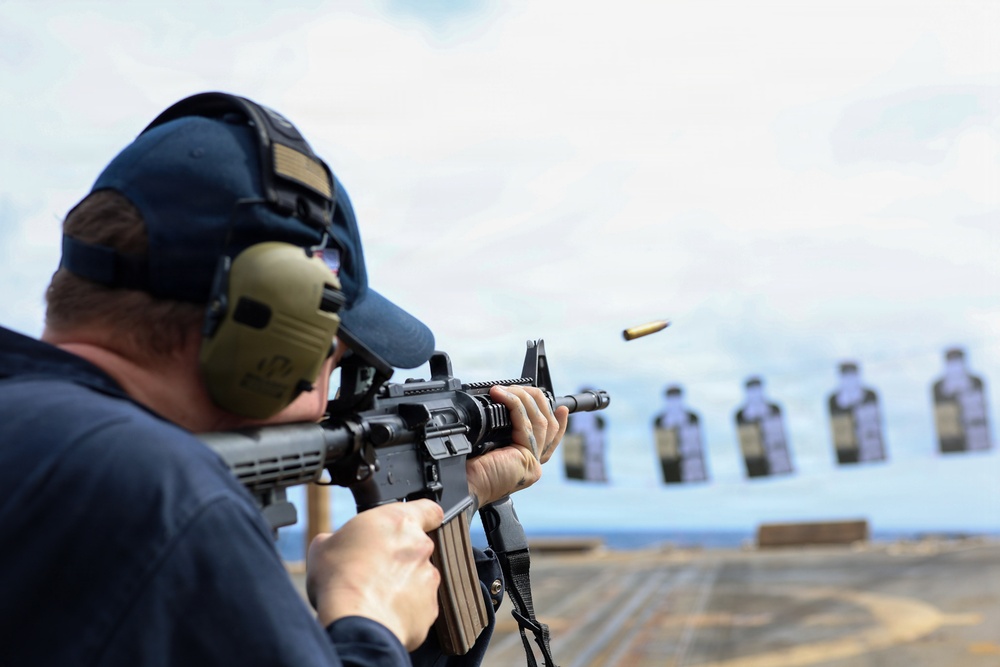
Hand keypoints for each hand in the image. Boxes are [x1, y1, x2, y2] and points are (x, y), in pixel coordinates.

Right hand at [306, 499, 443, 650]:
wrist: (355, 622)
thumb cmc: (339, 580)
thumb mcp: (323, 545)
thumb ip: (340, 537)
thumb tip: (337, 545)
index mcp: (399, 522)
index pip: (429, 509)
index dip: (423, 517)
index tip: (411, 526)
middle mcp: (420, 546)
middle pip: (417, 548)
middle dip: (399, 558)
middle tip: (373, 570)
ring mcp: (428, 578)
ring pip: (418, 577)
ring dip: (402, 584)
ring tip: (374, 596)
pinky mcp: (429, 608)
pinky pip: (419, 605)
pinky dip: (405, 609)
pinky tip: (382, 612)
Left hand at [466, 384, 568, 507]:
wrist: (464, 485)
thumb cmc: (468, 468)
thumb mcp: (489, 444)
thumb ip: (503, 431)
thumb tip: (503, 405)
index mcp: (526, 462)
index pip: (551, 439)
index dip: (560, 422)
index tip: (561, 408)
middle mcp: (533, 464)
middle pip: (549, 426)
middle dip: (536, 400)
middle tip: (519, 387)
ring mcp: (533, 462)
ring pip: (540, 421)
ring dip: (523, 398)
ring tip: (506, 388)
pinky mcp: (527, 458)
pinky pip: (526, 422)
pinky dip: (514, 404)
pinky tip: (502, 395)